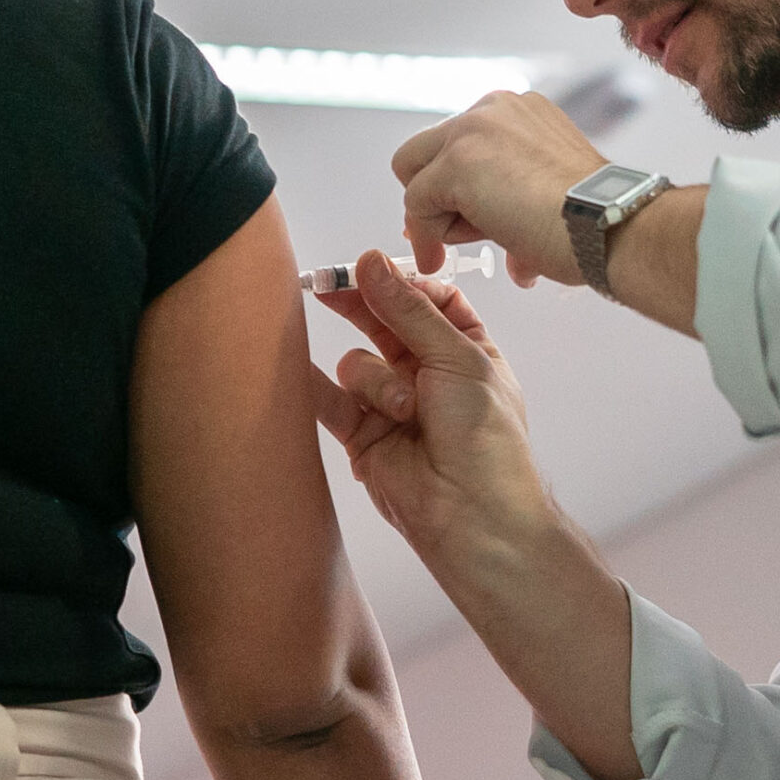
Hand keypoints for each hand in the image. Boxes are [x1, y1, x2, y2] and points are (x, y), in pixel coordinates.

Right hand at [310, 253, 645, 779]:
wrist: (474, 517)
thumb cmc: (486, 439)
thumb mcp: (459, 359)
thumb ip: (408, 311)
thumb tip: (371, 262)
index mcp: (464, 349)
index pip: (428, 299)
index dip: (400, 282)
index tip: (373, 267)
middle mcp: (426, 372)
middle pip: (383, 322)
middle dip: (360, 304)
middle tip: (328, 283)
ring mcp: (391, 404)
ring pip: (358, 363)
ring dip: (374, 380)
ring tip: (400, 410)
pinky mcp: (361, 436)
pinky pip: (328, 402)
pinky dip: (312, 386)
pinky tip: (293, 367)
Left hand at [392, 91, 605, 286]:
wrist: (607, 224)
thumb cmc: (590, 218)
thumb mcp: (545, 189)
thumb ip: (503, 194)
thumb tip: (475, 221)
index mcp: (518, 111)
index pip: (457, 144)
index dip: (453, 190)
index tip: (464, 222)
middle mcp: (493, 108)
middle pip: (424, 152)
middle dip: (437, 198)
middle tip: (461, 235)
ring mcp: (472, 129)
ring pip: (414, 177)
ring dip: (440, 218)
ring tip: (487, 241)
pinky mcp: (456, 162)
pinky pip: (416, 205)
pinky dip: (428, 236)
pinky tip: (454, 254)